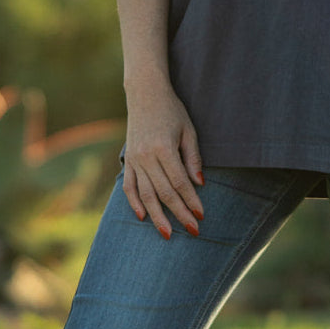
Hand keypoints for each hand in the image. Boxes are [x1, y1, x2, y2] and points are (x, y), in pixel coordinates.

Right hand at [122, 81, 204, 239]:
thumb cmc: (172, 111)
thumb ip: (193, 157)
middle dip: (179, 214)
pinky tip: (143, 217)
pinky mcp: (128, 159)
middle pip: (164, 192)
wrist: (145, 93)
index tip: (201, 216)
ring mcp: (134, 159)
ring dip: (157, 216)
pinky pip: (129, 186)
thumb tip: (199, 184)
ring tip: (168, 234)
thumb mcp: (188, 130)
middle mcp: (146, 156)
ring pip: (145, 194)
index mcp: (164, 148)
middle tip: (193, 231)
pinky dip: (134, 202)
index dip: (191, 201)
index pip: (180, 182)